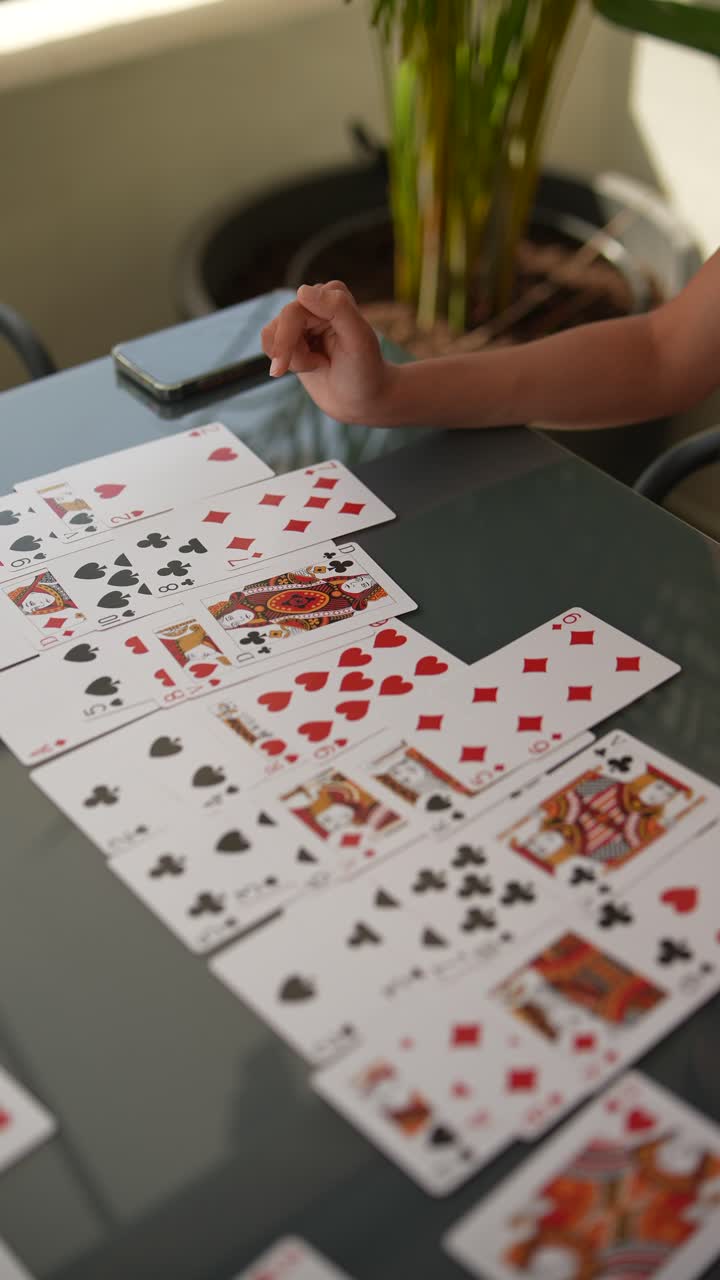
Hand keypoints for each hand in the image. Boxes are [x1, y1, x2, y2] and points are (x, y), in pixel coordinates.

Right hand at [261, 281, 397, 425]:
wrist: (362, 399)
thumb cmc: (365, 370)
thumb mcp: (359, 339)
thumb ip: (338, 308)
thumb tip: (302, 291)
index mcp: (333, 295)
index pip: (295, 310)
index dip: (291, 338)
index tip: (310, 365)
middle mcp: (315, 303)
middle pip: (281, 323)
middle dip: (294, 353)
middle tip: (319, 366)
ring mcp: (302, 321)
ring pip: (271, 334)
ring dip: (291, 358)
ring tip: (318, 365)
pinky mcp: (292, 339)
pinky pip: (269, 344)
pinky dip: (284, 361)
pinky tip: (310, 365)